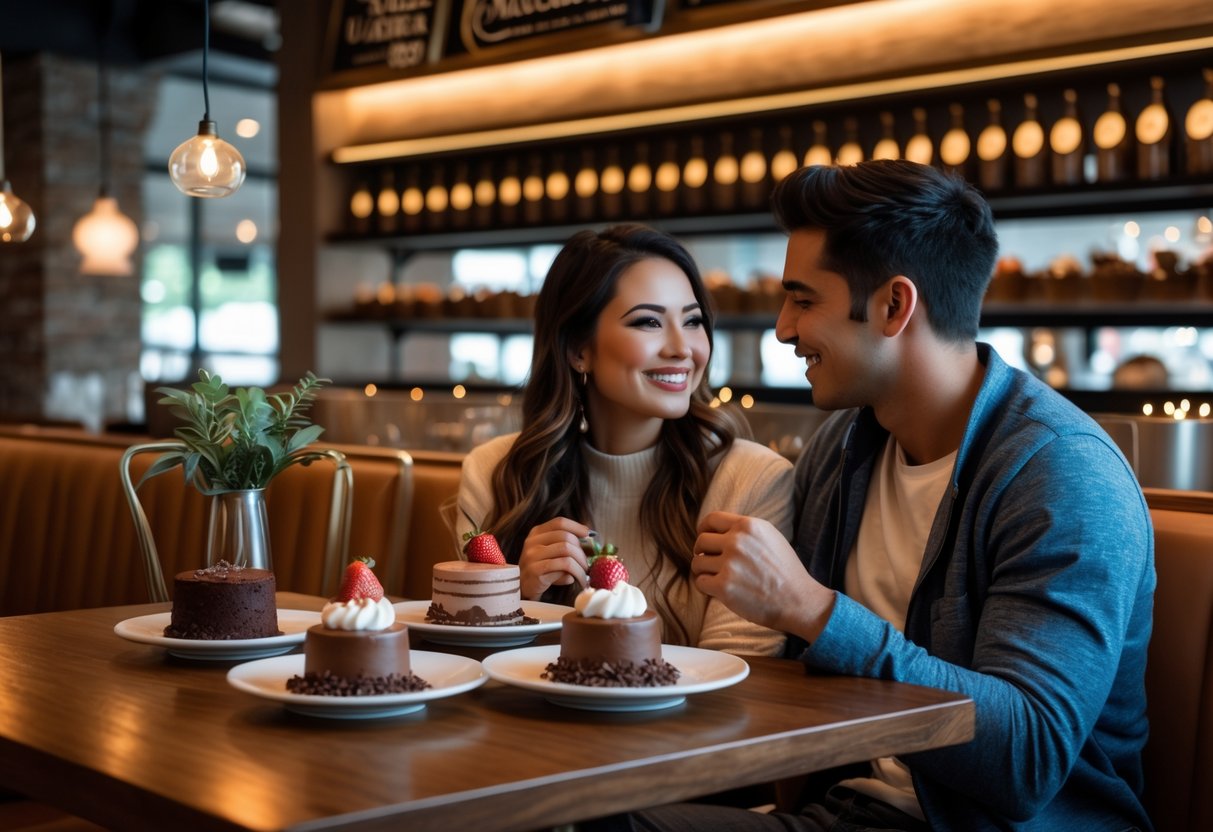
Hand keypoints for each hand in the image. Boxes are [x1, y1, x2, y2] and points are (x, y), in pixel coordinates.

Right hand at [519, 517, 591, 599]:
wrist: (523, 588)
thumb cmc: (542, 569)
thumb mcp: (550, 551)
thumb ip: (564, 543)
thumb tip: (589, 534)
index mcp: (537, 533)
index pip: (560, 523)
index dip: (577, 527)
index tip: (589, 534)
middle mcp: (532, 541)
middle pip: (566, 538)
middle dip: (581, 552)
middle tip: (587, 564)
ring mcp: (532, 555)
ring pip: (567, 552)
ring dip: (580, 565)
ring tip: (583, 574)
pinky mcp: (535, 570)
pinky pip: (562, 567)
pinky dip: (573, 574)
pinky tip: (573, 580)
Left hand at [693, 511, 834, 641]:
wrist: (799, 601)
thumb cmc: (786, 572)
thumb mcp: (770, 537)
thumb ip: (745, 531)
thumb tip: (719, 531)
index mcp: (748, 526)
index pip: (712, 519)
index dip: (704, 529)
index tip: (705, 540)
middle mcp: (737, 541)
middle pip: (701, 541)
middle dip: (702, 553)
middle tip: (711, 564)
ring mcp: (729, 564)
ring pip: (697, 562)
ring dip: (703, 572)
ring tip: (715, 578)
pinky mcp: (724, 587)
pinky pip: (700, 582)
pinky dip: (705, 588)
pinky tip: (717, 590)